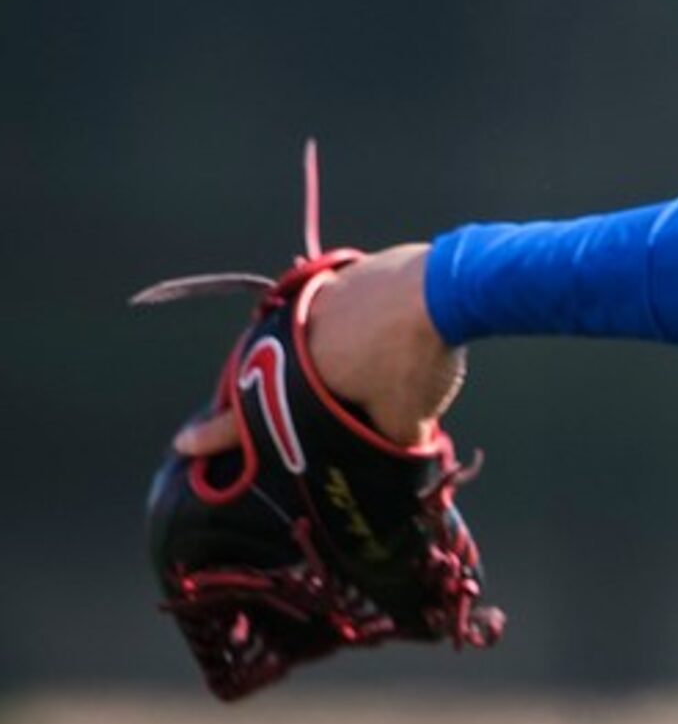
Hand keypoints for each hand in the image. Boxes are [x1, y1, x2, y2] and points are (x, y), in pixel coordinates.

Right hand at [173, 245, 461, 456]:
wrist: (444, 288)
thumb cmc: (413, 359)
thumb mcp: (404, 418)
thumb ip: (390, 439)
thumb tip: (397, 450)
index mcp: (296, 374)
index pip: (245, 415)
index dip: (217, 435)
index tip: (186, 444)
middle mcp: (296, 332)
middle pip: (264, 364)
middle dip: (259, 385)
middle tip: (255, 401)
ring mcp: (322, 296)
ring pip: (299, 331)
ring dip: (305, 349)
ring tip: (318, 365)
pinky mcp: (351, 273)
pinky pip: (335, 303)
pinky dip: (343, 320)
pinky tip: (365, 328)